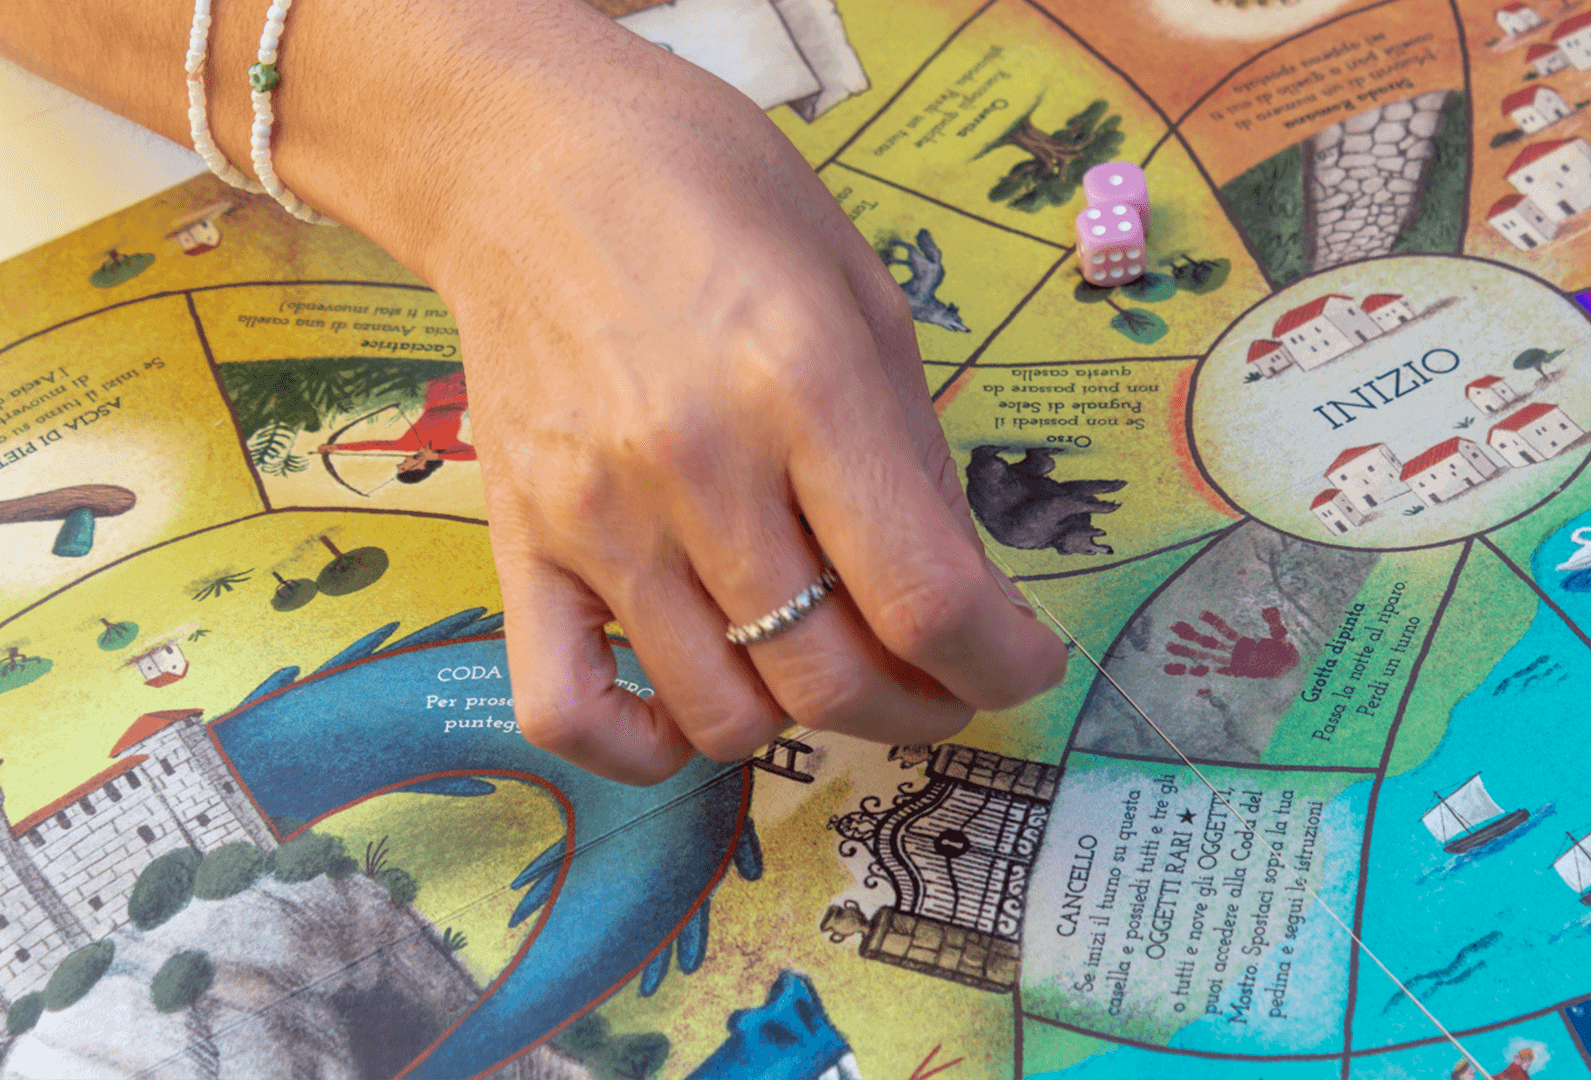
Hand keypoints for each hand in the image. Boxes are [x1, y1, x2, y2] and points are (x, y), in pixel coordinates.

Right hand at [383, 8, 1068, 782]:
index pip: (928, 600)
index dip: (1003, 664)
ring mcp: (595, 516)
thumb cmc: (718, 199)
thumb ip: (915, 459)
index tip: (1024, 665)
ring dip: (805, 720)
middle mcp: (697, 467)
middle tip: (946, 680)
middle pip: (833, 679)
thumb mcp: (865, 297)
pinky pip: (568, 711)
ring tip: (829, 665)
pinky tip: (694, 708)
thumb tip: (967, 599)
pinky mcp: (516, 543)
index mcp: (807, 387)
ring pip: (724, 716)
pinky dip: (644, 747)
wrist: (526, 153)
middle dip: (924, 706)